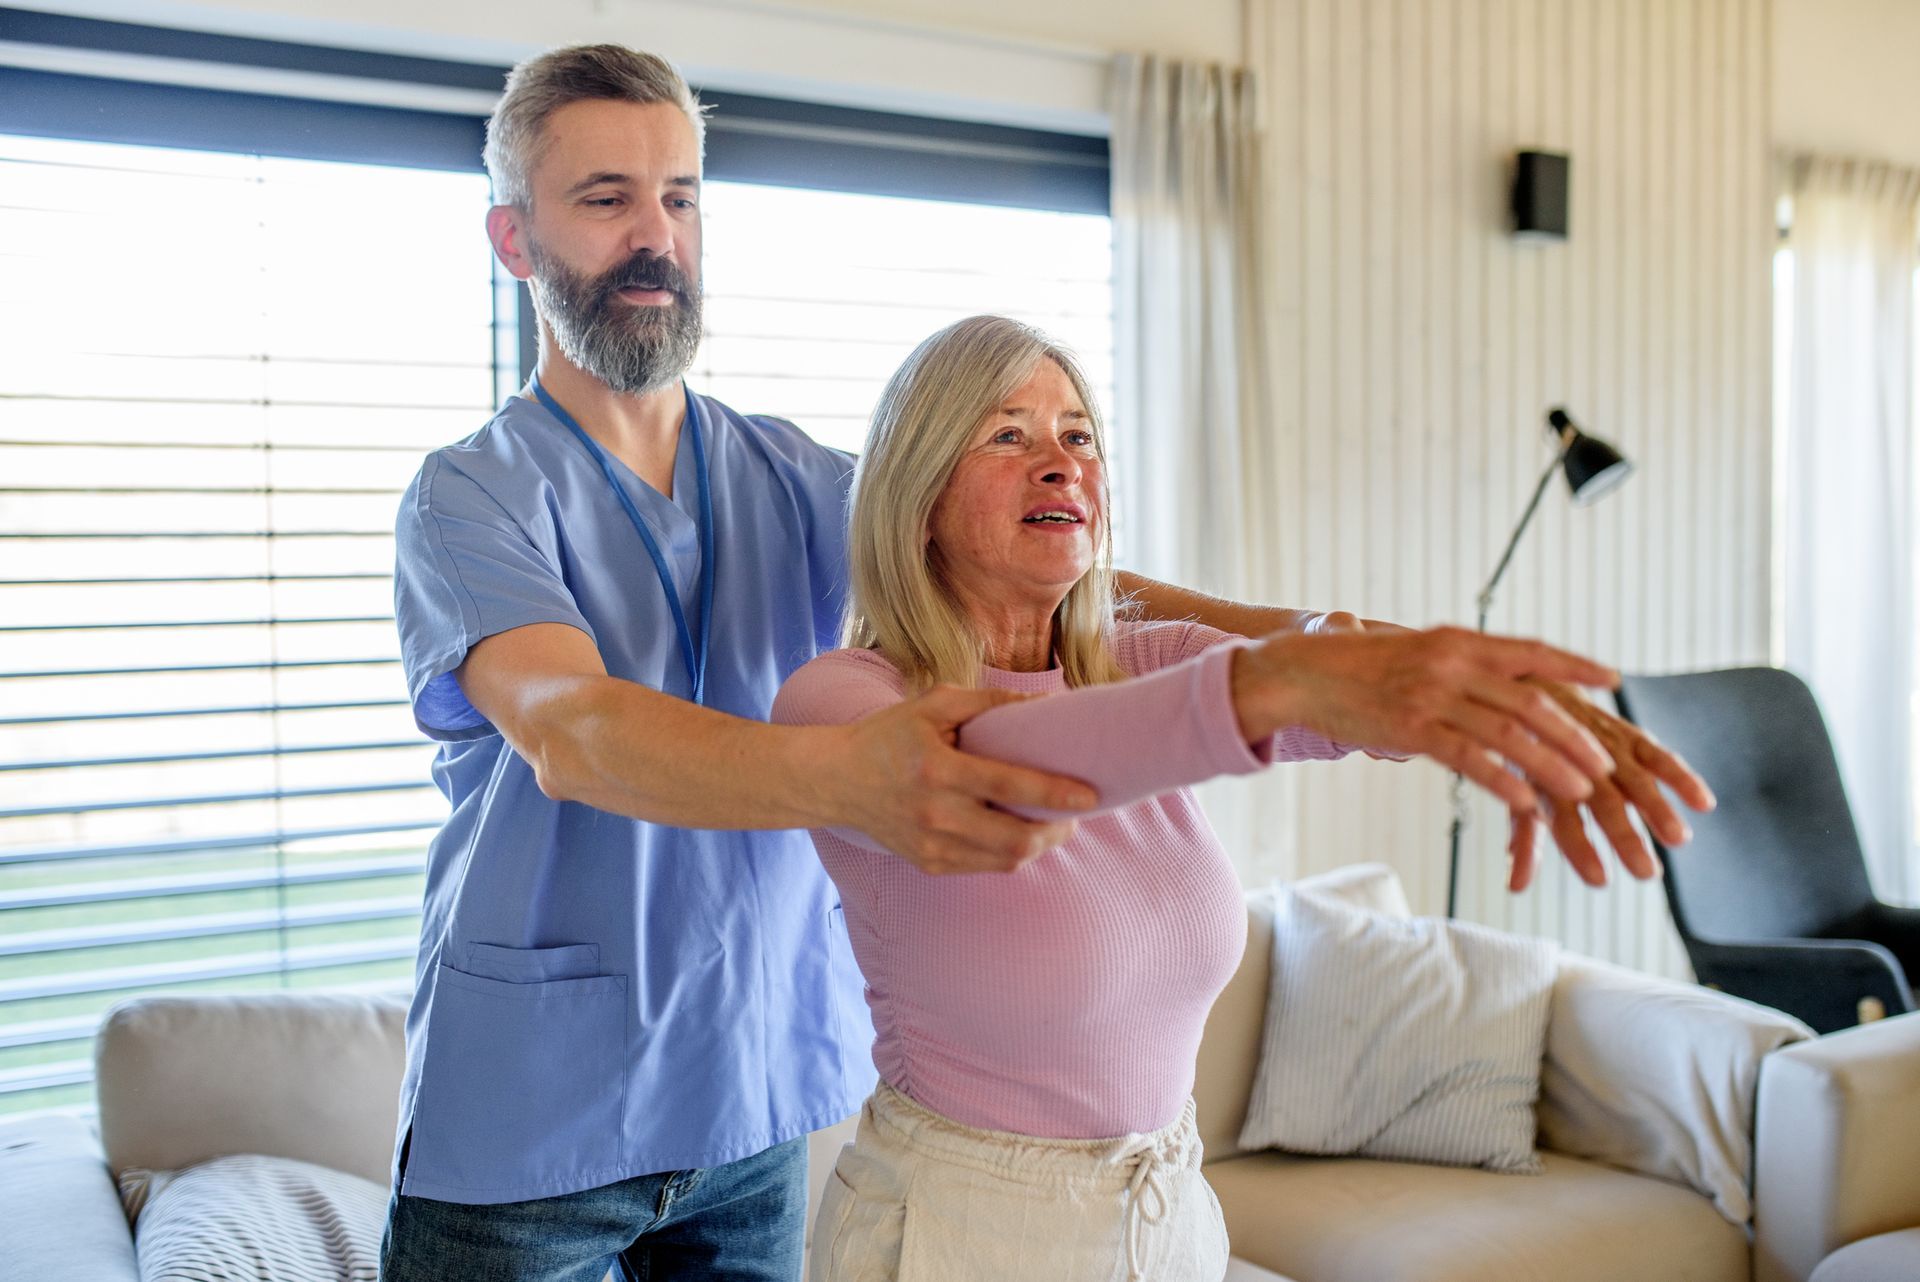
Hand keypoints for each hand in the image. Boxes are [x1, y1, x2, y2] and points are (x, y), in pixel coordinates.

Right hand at [832, 685, 1097, 875]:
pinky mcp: (929, 864)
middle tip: (1075, 813)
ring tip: (1052, 824)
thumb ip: (989, 703)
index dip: (1056, 794)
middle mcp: (935, 814)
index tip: (1090, 794)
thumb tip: (1045, 704)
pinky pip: (985, 868)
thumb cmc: (890, 735)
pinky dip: (1010, 853)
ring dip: (1039, 844)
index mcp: (938, 770)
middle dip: (1057, 829)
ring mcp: (931, 846)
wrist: (837, 780)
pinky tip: (1019, 833)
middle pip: (1016, 838)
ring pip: (1006, 860)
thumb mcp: (934, 704)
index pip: (1011, 787)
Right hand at [1235, 626, 1619, 815]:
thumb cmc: (1356, 665)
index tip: (1612, 678)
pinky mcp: (1410, 729)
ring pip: (1509, 734)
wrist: (1301, 672)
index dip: (1575, 664)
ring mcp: (1432, 696)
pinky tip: (1528, 803)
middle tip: (1605, 763)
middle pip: (1531, 701)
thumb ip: (1457, 663)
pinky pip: (1469, 759)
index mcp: (1458, 641)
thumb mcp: (1415, 651)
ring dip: (1551, 765)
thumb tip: (1497, 679)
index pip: (1531, 650)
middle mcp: (1451, 663)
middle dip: (1574, 735)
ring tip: (1581, 791)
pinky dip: (1504, 782)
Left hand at [1503, 680, 1716, 891]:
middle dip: (1625, 837)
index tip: (1600, 880)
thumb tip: (1516, 888)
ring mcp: (1607, 749)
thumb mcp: (1521, 796)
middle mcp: (1577, 765)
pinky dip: (1681, 776)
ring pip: (1635, 779)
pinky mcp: (1631, 735)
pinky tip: (1704, 803)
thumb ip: (1525, 842)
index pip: (1562, 819)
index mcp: (1545, 782)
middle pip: (1604, 803)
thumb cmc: (1529, 757)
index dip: (1580, 848)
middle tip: (1646, 873)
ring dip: (1658, 807)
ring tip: (1678, 839)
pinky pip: (1658, 755)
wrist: (1535, 690)